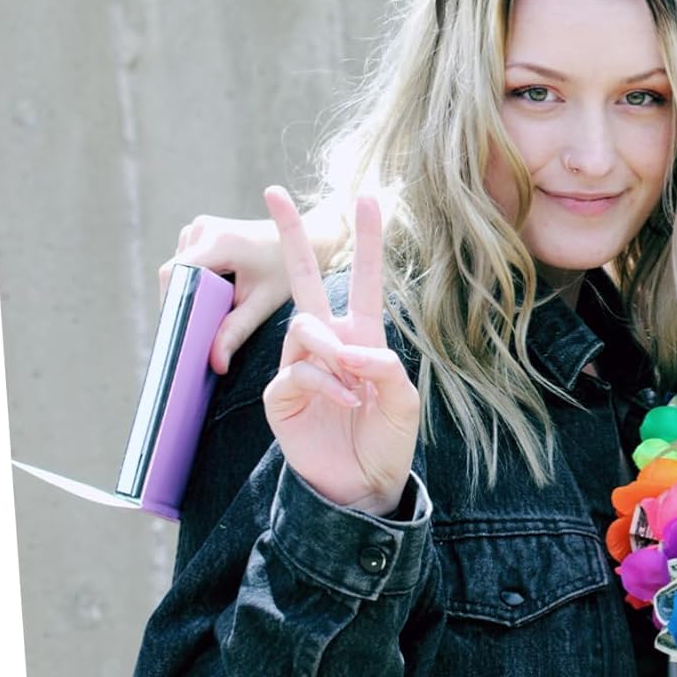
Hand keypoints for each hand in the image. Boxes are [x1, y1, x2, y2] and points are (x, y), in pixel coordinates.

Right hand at [159, 202, 349, 372]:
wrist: (304, 240)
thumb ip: (236, 331)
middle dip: (181, 303)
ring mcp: (201, 227)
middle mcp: (204, 228)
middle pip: (173, 274)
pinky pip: (185, 262)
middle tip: (194, 333)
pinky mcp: (201, 231)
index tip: (179, 332)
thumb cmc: (286, 270)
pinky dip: (194, 281)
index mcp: (219, 241)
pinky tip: (213, 295)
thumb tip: (215, 364)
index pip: (174, 274)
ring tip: (210, 312)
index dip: (171, 304)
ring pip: (177, 269)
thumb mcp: (263, 303)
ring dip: (189, 292)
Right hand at [261, 186, 419, 516]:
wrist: (362, 486)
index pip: (364, 279)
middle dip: (290, 236)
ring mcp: (300, 365)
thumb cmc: (387, 441)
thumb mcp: (404, 402)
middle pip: (303, 280)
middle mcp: (328, 343)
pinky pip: (297, 370)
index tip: (366, 196)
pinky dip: (324, 383)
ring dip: (332, 352)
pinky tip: (344, 403)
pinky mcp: (281, 393)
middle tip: (273, 191)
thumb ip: (385, 368)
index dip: (366, 240)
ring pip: (305, 329)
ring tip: (356, 388)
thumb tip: (350, 347)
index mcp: (363, 335)